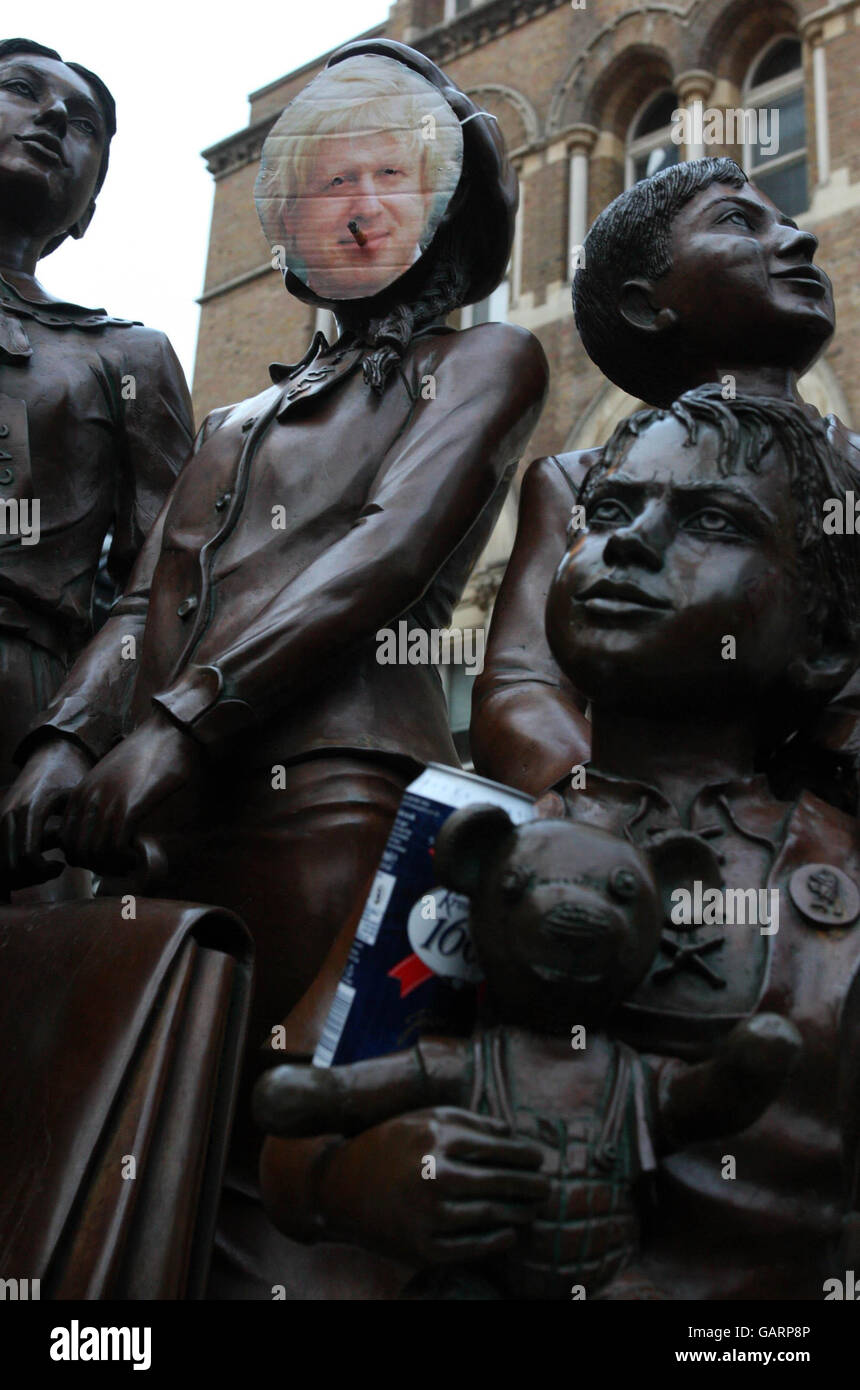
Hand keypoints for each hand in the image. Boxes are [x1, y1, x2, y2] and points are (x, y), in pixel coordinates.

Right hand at [0, 738, 92, 886]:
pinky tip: (38, 855)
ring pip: (3, 864)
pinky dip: (15, 863)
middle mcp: (10, 813)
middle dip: (33, 876)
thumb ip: (81, 824)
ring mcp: (1, 817)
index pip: (28, 856)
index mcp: (31, 809)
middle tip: (55, 869)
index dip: (44, 871)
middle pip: (12, 866)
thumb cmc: (69, 775)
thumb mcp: (78, 796)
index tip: (62, 865)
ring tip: (48, 865)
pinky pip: (0, 854)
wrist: (51, 753)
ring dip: (23, 871)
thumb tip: (92, 855)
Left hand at [60, 709, 197, 873]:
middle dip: (97, 867)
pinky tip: (137, 854)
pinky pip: (115, 847)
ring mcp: (108, 803)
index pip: (66, 841)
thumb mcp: (110, 778)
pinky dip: (125, 859)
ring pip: (95, 853)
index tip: (106, 858)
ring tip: (129, 862)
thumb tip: (103, 828)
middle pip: (77, 852)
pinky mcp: (130, 806)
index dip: (84, 858)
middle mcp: (88, 799)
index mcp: (80, 793)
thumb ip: (101, 800)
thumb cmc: (146, 755)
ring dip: (112, 866)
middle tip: (118, 865)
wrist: (167, 733)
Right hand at [315, 1107, 549, 1264]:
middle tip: (546, 1186)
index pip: (499, 1148)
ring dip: (520, 1213)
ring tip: (533, 1208)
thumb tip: (514, 1136)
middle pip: (501, 1183)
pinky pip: (473, 1247)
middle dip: (531, 1185)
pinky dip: (498, 1241)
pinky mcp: (423, 1247)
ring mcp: (429, 1215)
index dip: (526, 1155)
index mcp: (437, 1138)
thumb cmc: (391, 1144)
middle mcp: (435, 1176)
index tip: (539, 1159)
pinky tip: (510, 1232)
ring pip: (492, 1216)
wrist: (342, 1186)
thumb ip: (470, 1122)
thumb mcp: (425, 1119)